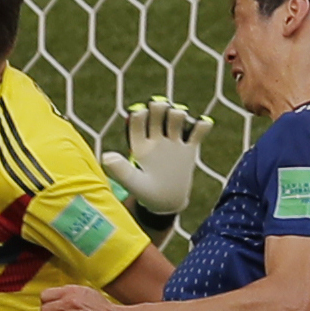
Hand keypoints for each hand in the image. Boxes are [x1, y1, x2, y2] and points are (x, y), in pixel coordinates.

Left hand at [102, 97, 213, 214]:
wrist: (167, 203)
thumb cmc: (147, 194)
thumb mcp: (134, 183)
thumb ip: (121, 170)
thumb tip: (106, 157)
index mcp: (140, 144)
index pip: (138, 120)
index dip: (140, 113)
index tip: (142, 114)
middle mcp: (155, 139)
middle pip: (157, 114)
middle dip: (160, 107)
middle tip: (163, 110)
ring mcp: (173, 143)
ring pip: (176, 119)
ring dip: (179, 114)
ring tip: (180, 120)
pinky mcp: (189, 150)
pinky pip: (197, 133)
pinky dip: (202, 126)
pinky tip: (203, 125)